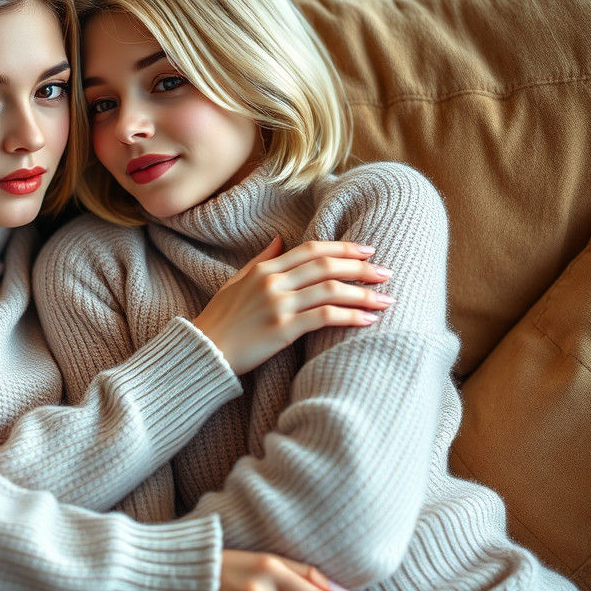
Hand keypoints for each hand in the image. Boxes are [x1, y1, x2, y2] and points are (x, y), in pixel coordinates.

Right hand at [192, 236, 392, 374]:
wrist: (204, 351)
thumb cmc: (220, 320)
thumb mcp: (236, 282)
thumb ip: (261, 260)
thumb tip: (280, 239)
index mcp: (265, 269)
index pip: (312, 250)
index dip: (343, 248)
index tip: (367, 251)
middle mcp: (273, 282)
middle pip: (327, 266)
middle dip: (361, 268)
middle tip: (386, 272)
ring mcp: (278, 305)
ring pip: (331, 290)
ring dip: (364, 293)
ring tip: (386, 299)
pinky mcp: (283, 329)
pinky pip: (325, 317)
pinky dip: (350, 316)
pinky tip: (368, 320)